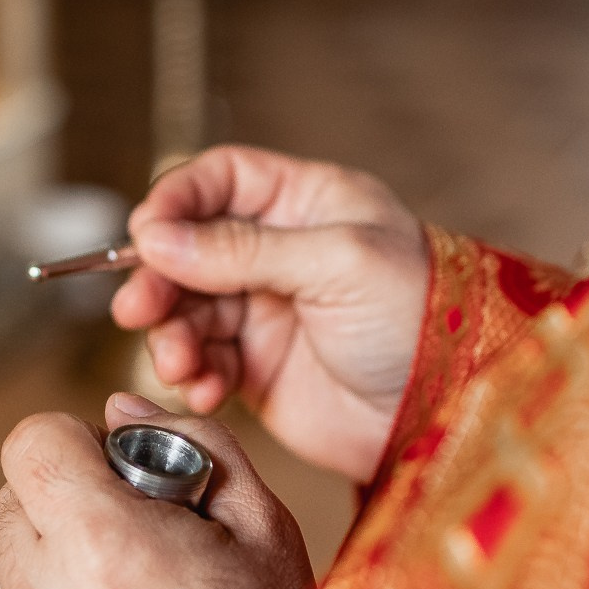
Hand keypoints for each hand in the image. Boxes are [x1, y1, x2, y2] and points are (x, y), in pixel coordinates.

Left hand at [0, 393, 313, 588]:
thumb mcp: (265, 527)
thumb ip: (196, 444)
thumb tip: (116, 408)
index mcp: (103, 546)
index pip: (31, 443)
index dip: (73, 443)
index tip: (114, 469)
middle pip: (11, 503)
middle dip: (63, 506)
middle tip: (131, 541)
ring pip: (8, 573)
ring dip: (53, 572)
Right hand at [114, 145, 430, 483]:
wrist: (449, 407)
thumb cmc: (418, 317)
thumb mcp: (336, 263)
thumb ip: (243, 250)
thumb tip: (156, 237)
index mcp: (307, 204)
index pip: (221, 181)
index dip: (176, 201)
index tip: (145, 234)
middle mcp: (281, 252)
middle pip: (190, 250)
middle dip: (160, 281)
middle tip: (140, 310)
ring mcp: (268, 311)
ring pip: (190, 311)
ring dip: (172, 336)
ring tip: (179, 364)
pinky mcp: (261, 368)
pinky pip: (206, 363)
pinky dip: (195, 377)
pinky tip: (204, 390)